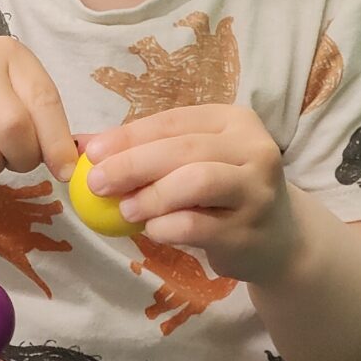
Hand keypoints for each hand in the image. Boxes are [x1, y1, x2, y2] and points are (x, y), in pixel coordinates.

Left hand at [80, 106, 298, 283]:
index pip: (174, 121)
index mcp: (235, 121)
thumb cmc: (222, 195)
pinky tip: (151, 230)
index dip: (129, 135)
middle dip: (132, 164)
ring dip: (151, 196)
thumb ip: (147, 151)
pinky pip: (198, 225)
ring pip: (196, 181)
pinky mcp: (250, 230)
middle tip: (96, 182)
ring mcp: (256, 190)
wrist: (277, 239)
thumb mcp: (192, 164)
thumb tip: (84, 145)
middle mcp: (254, 148)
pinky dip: (166, 227)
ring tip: (125, 209)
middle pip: (183, 149)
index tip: (92, 152)